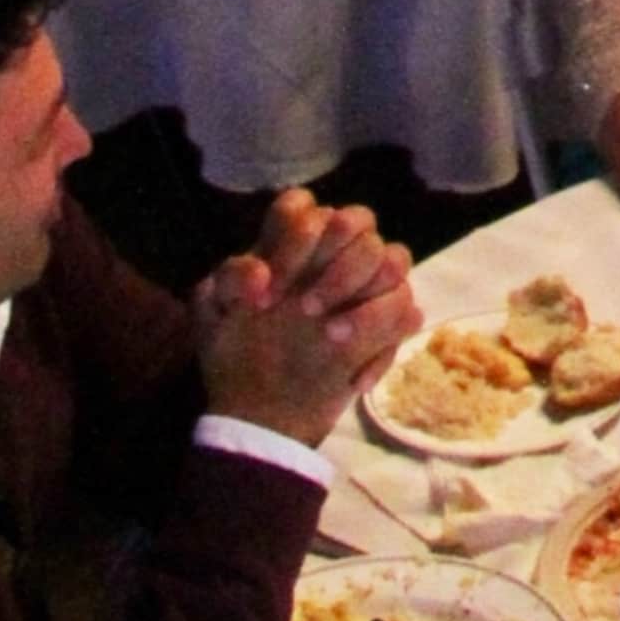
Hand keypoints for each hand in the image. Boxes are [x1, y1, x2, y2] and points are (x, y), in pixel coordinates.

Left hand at [194, 191, 416, 440]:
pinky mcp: (386, 326)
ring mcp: (364, 287)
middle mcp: (332, 254)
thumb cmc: (235, 351)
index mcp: (289, 242)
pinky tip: (351, 377)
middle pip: (360, 220)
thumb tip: (261, 275)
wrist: (259, 413)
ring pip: (396, 259)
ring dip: (367, 299)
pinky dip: (382, 345)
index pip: (302, 207)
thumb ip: (230, 280)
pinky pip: (407, 314)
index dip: (292, 238)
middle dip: (337, 264)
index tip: (269, 287)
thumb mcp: (212, 315)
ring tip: (331, 338)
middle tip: (306, 309)